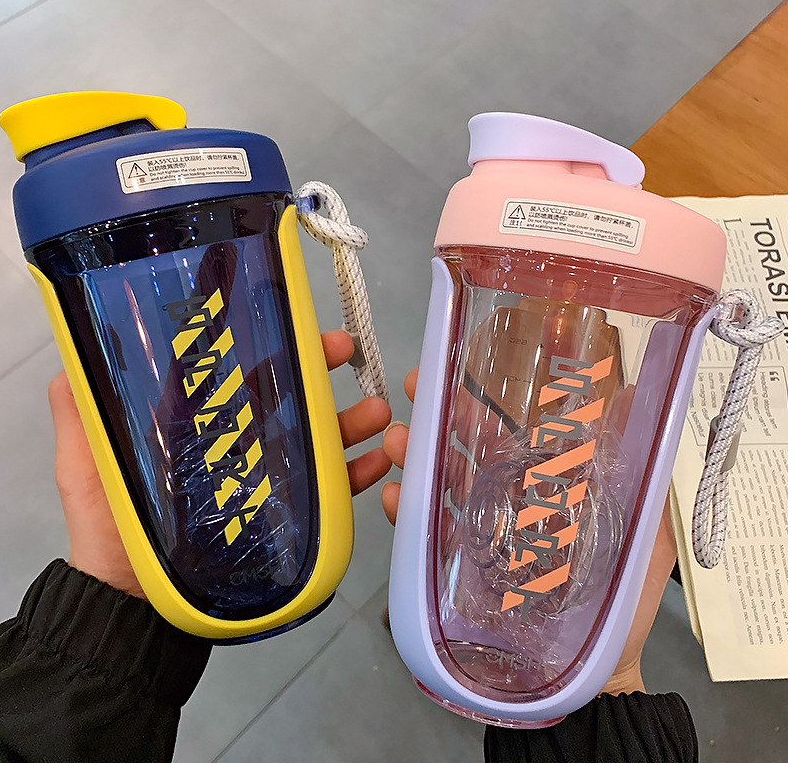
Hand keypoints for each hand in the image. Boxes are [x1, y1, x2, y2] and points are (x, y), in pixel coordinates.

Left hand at [48, 329, 391, 599]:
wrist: (131, 605)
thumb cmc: (109, 531)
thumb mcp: (84, 465)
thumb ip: (79, 413)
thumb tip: (71, 358)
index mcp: (201, 425)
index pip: (242, 374)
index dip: (272, 346)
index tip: (297, 326)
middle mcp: (237, 445)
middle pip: (288, 400)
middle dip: (321, 373)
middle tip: (347, 354)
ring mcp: (262, 481)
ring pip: (316, 442)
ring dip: (351, 423)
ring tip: (378, 414)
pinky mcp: (280, 520)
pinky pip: (325, 495)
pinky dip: (354, 478)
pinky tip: (377, 464)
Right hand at [381, 367, 675, 695]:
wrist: (597, 676)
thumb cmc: (625, 602)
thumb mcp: (641, 532)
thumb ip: (634, 472)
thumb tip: (626, 396)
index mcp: (548, 486)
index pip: (514, 431)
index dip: (487, 398)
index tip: (464, 365)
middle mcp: (509, 502)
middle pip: (468, 450)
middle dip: (439, 415)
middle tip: (415, 385)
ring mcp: (482, 534)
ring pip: (442, 485)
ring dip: (417, 457)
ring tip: (400, 440)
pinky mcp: (460, 569)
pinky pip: (430, 536)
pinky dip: (409, 515)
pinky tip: (398, 496)